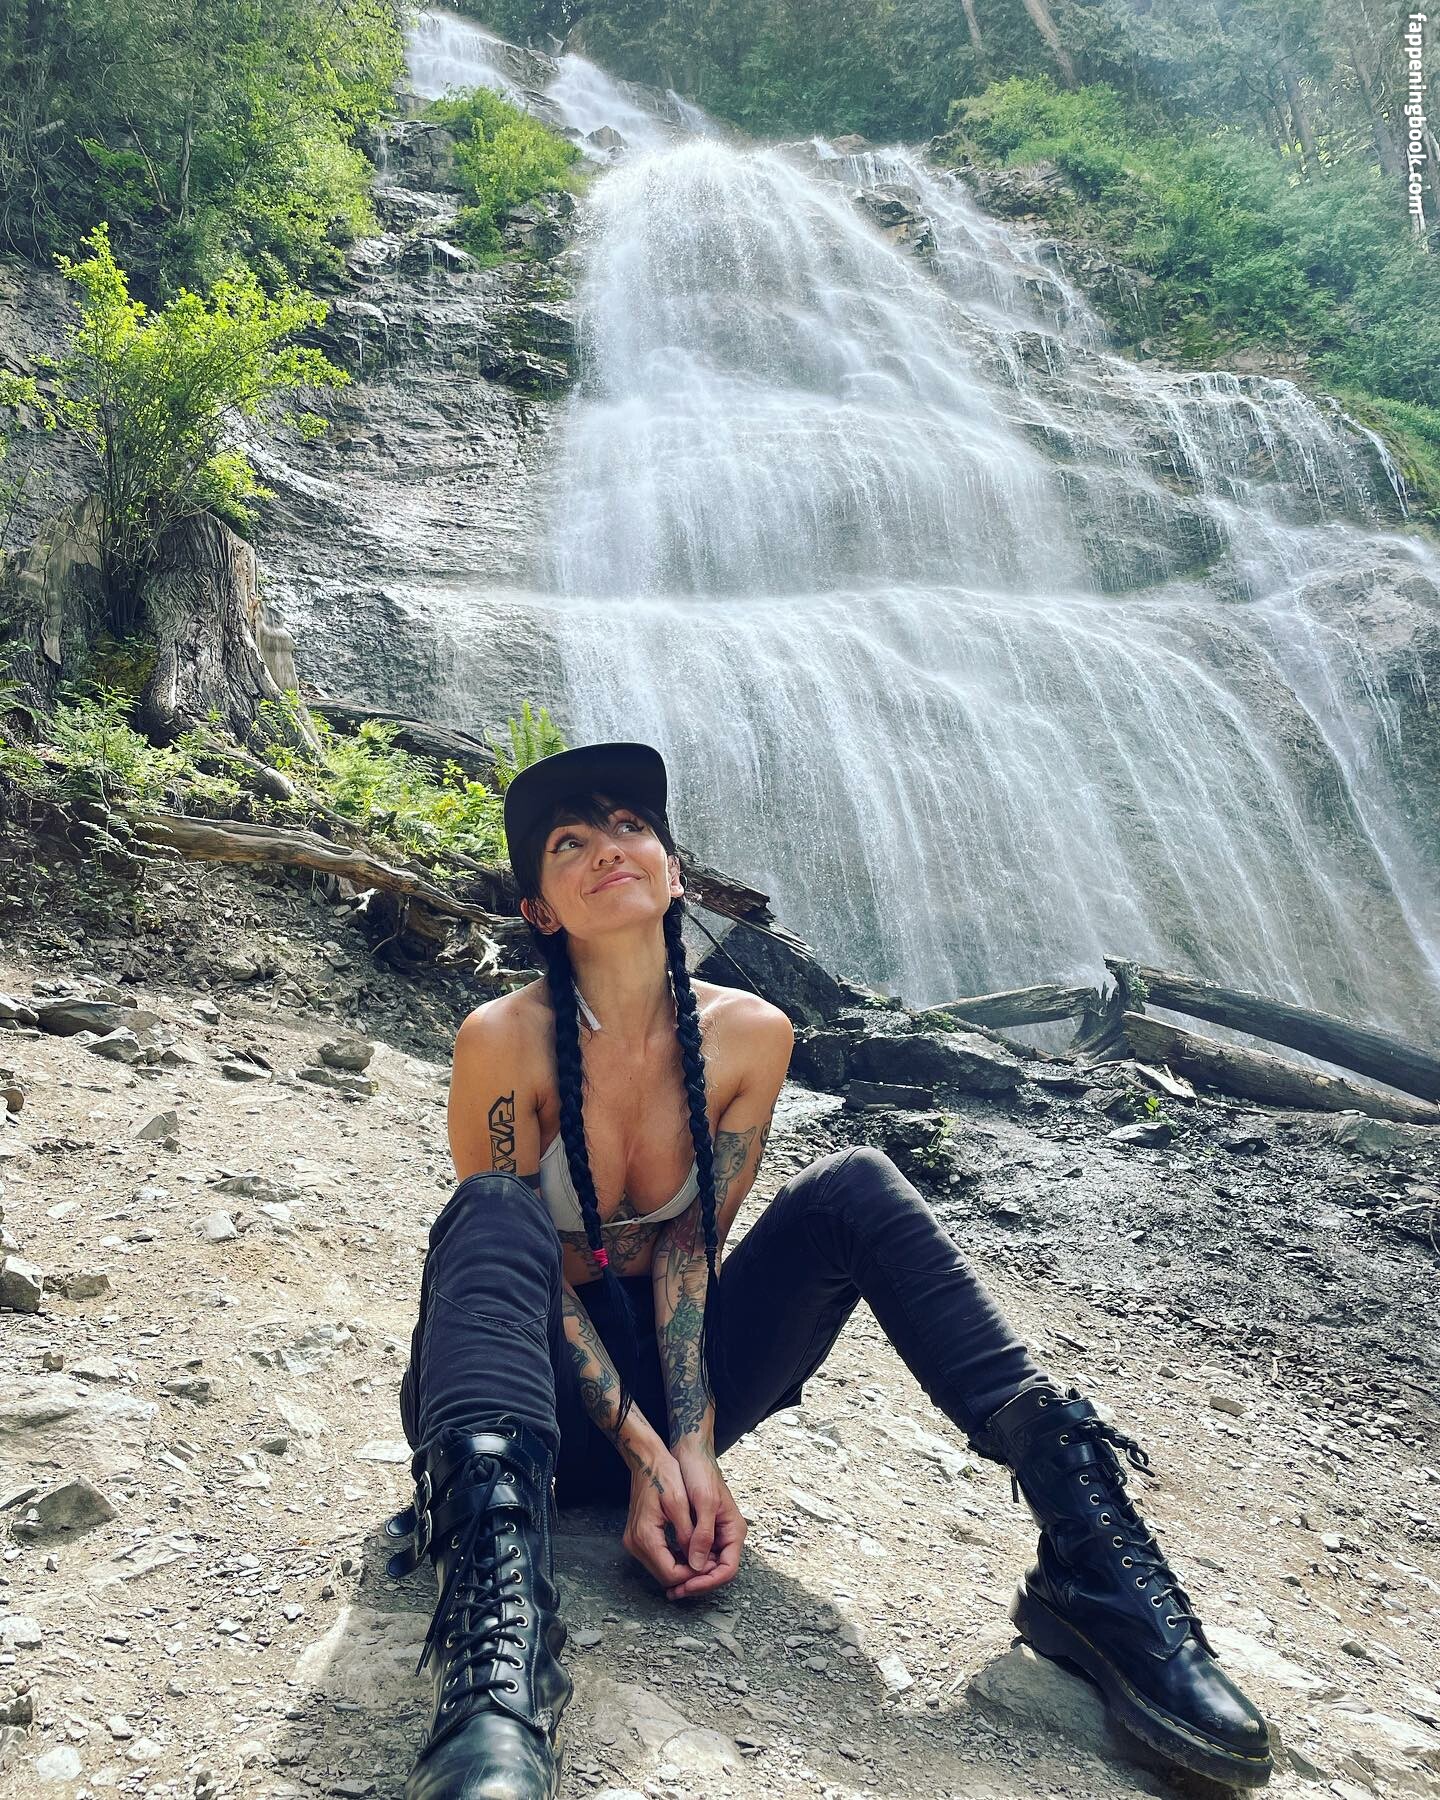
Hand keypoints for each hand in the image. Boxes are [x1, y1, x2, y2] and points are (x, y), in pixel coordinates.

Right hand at [622, 1441, 695, 1590]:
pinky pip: (656, 1557)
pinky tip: (688, 1548)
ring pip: (660, 1569)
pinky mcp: (636, 1537)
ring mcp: (633, 1541)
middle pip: (664, 1576)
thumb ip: (688, 1536)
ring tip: (702, 1555)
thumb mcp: (680, 1503)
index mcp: (646, 1536)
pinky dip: (672, 1557)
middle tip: (709, 1562)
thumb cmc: (664, 1475)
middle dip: (688, 1573)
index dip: (693, 1574)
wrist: (646, 1459)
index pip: (671, 1574)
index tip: (710, 1565)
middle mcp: (635, 1544)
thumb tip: (698, 1563)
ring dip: (681, 1567)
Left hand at [664, 1434, 746, 1599]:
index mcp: (734, 1531)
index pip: (727, 1569)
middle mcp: (726, 1537)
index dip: (707, 1582)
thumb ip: (702, 1534)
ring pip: (704, 1567)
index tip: (687, 1585)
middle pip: (716, 1572)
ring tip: (671, 1586)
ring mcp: (714, 1535)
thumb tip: (697, 1566)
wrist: (690, 1452)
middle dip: (696, 1583)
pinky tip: (670, 1567)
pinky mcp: (700, 1531)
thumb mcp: (704, 1502)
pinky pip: (695, 1556)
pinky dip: (684, 1565)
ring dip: (689, 1578)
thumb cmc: (700, 1472)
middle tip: (675, 1592)